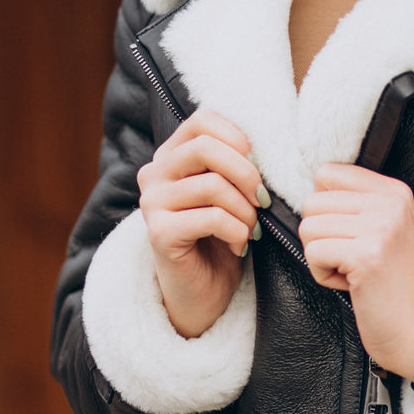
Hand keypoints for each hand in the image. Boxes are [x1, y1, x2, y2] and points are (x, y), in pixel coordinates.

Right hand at [137, 109, 267, 337]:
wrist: (203, 293)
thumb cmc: (221, 238)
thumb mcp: (229, 192)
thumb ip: (232, 163)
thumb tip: (261, 145)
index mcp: (170, 156)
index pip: (202, 120)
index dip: (237, 138)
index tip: (257, 167)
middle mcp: (153, 174)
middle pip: (205, 146)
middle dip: (246, 173)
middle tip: (263, 200)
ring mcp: (151, 203)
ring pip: (212, 185)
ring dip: (245, 210)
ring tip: (251, 229)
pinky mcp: (159, 233)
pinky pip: (212, 218)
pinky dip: (237, 232)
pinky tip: (239, 246)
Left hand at [299, 164, 413, 380]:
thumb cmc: (391, 282)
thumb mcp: (383, 229)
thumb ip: (354, 203)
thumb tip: (310, 190)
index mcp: (394, 191)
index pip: (327, 173)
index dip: (324, 208)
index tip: (348, 233)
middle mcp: (389, 203)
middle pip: (312, 202)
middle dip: (320, 237)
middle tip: (351, 258)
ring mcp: (380, 227)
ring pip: (308, 227)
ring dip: (320, 257)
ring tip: (351, 270)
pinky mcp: (365, 255)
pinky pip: (312, 253)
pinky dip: (322, 274)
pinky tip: (350, 283)